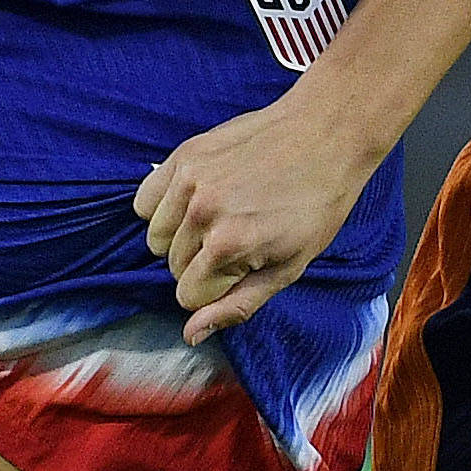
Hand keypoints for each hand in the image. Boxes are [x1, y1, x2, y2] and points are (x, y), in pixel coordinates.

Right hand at [136, 87, 381, 340]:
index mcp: (228, 247)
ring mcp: (188, 182)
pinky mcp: (183, 156)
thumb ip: (237, 304)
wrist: (325, 136)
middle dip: (199, 263)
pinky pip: (145, 201)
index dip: (214, 289)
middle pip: (171, 267)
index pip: (188, 296)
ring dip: (179, 236)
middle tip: (236, 237)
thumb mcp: (289, 268)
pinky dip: (163, 207)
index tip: (240, 266)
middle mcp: (201, 215)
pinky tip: (194, 200)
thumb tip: (191, 334)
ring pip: (155, 237)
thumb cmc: (316, 205)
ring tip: (217, 217)